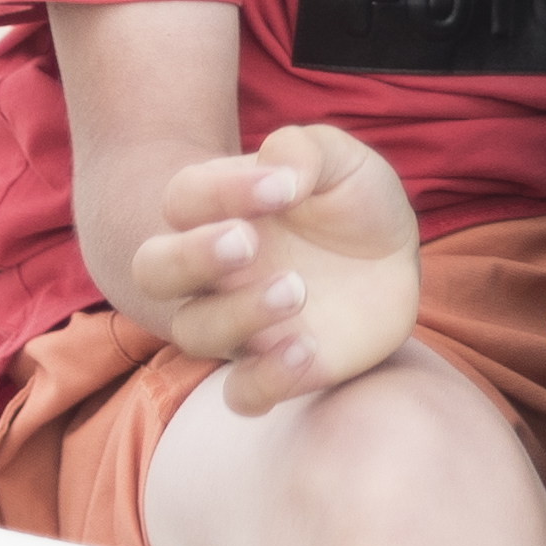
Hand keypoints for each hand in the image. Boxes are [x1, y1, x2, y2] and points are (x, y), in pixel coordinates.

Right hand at [116, 123, 420, 412]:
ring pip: (194, 332)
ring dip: (238, 313)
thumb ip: (305, 151)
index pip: (185, 197)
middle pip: (154, 270)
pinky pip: (242, 394)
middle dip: (191, 257)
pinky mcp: (273, 371)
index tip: (283, 186)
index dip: (223, 190)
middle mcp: (213, 270)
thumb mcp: (340, 160)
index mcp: (219, 209)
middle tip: (247, 242)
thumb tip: (279, 171)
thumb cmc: (352, 201)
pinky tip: (306, 348)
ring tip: (297, 290)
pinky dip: (265, 380)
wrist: (391, 263)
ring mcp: (238, 324)